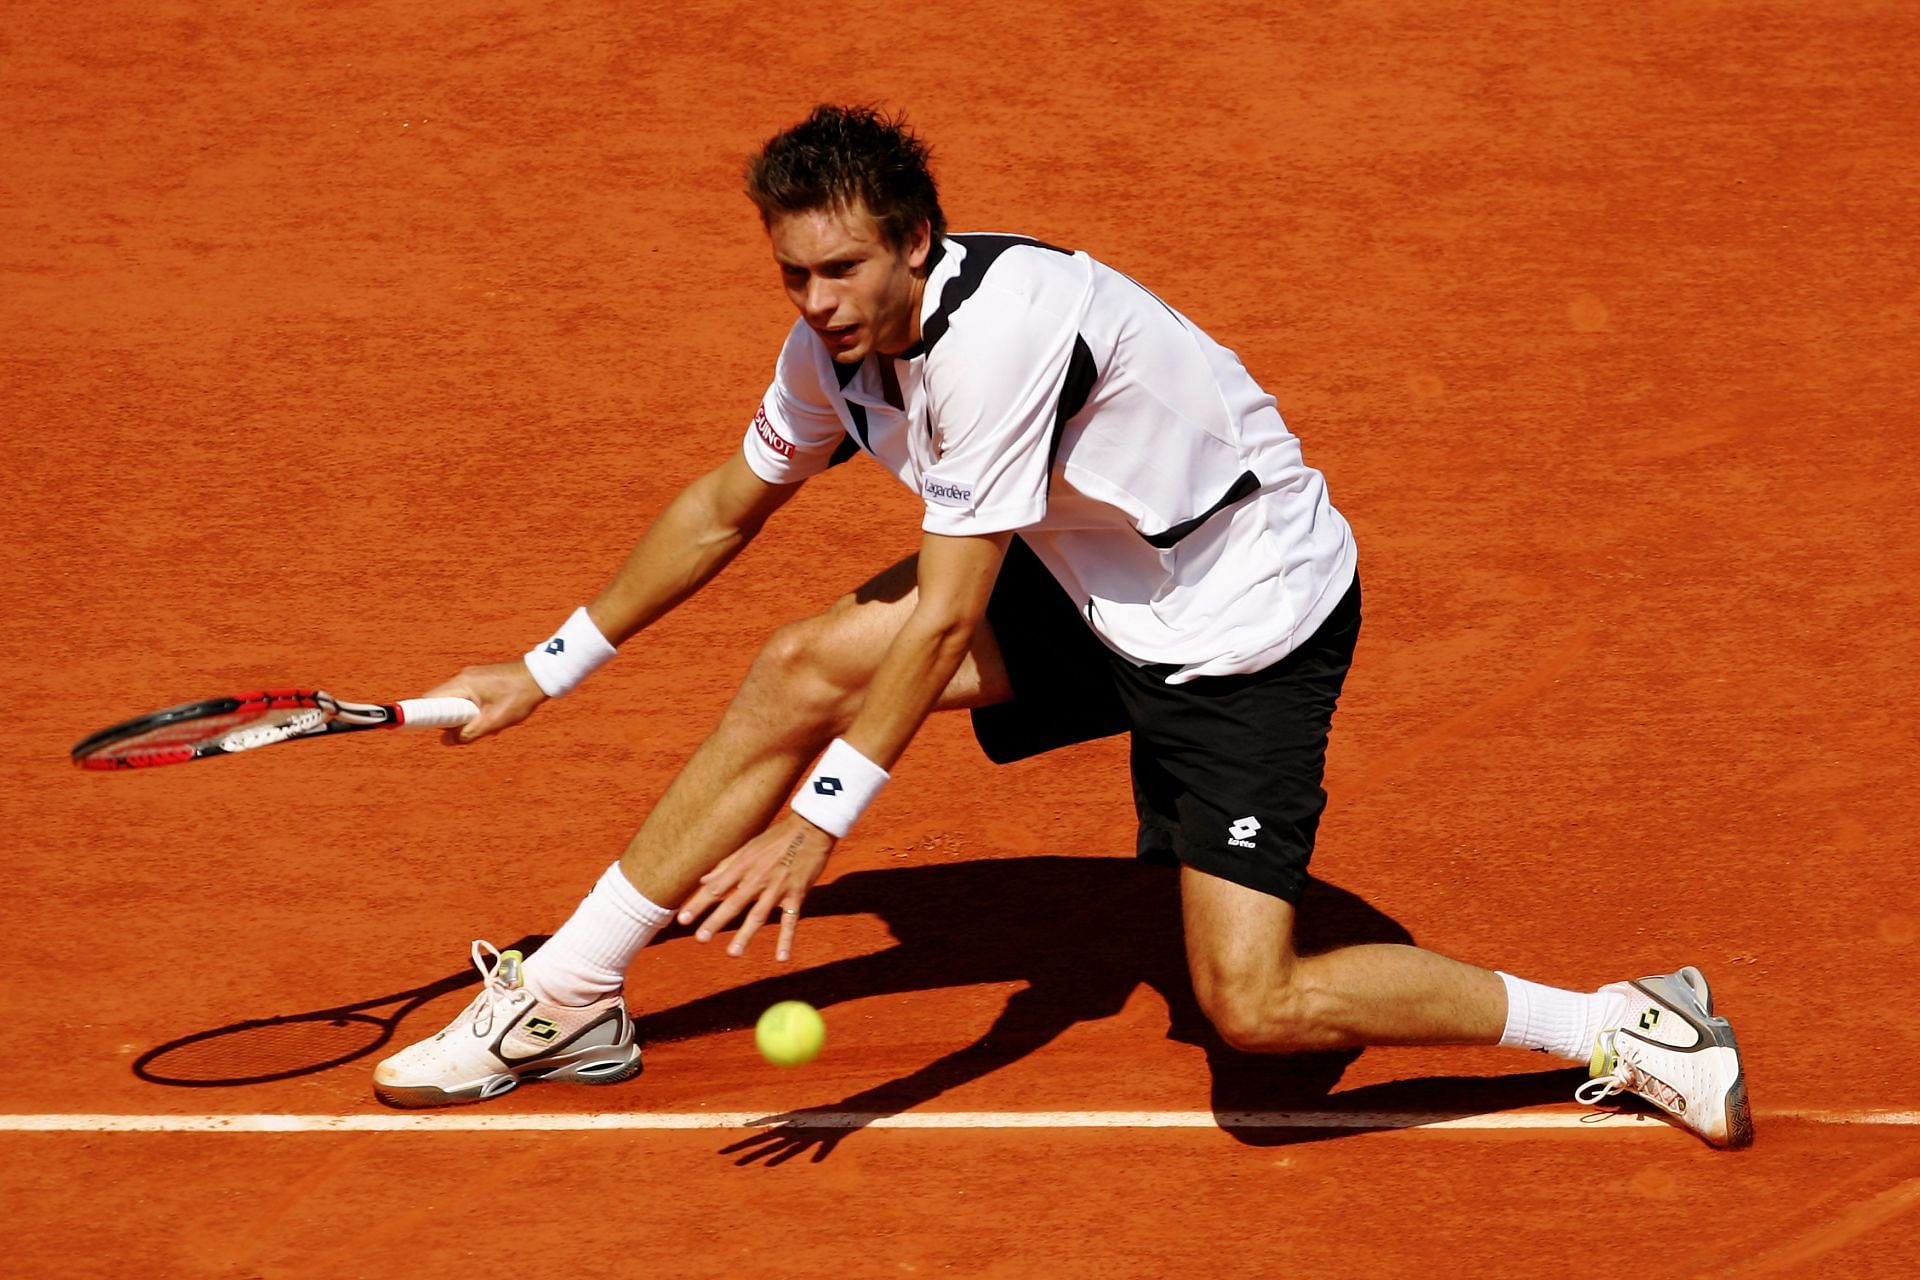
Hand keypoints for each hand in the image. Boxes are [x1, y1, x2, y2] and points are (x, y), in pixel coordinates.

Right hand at [422, 660, 547, 742]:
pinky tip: (495, 716)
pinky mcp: (482, 680)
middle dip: (452, 720)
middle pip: (442, 703)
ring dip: (467, 717)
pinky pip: (469, 699)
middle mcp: (463, 678)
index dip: (423, 716)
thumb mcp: (493, 721)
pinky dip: (476, 711)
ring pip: (457, 703)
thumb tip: (445, 740)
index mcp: (462, 684)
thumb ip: (467, 733)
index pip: (429, 700)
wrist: (542, 676)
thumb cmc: (519, 697)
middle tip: (470, 729)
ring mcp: (472, 677)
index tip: (426, 729)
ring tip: (489, 722)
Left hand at [677, 814, 834, 959]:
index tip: (682, 919)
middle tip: (700, 938)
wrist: (811, 829)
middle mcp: (758, 878)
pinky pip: (790, 921)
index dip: (698, 903)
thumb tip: (703, 880)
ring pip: (758, 915)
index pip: (716, 887)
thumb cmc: (777, 838)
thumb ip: (726, 865)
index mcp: (743, 865)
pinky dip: (786, 939)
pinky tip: (781, 958)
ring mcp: (778, 888)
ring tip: (732, 953)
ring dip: (745, 935)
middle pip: (733, 903)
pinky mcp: (796, 895)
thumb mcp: (748, 847)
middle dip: (716, 921)